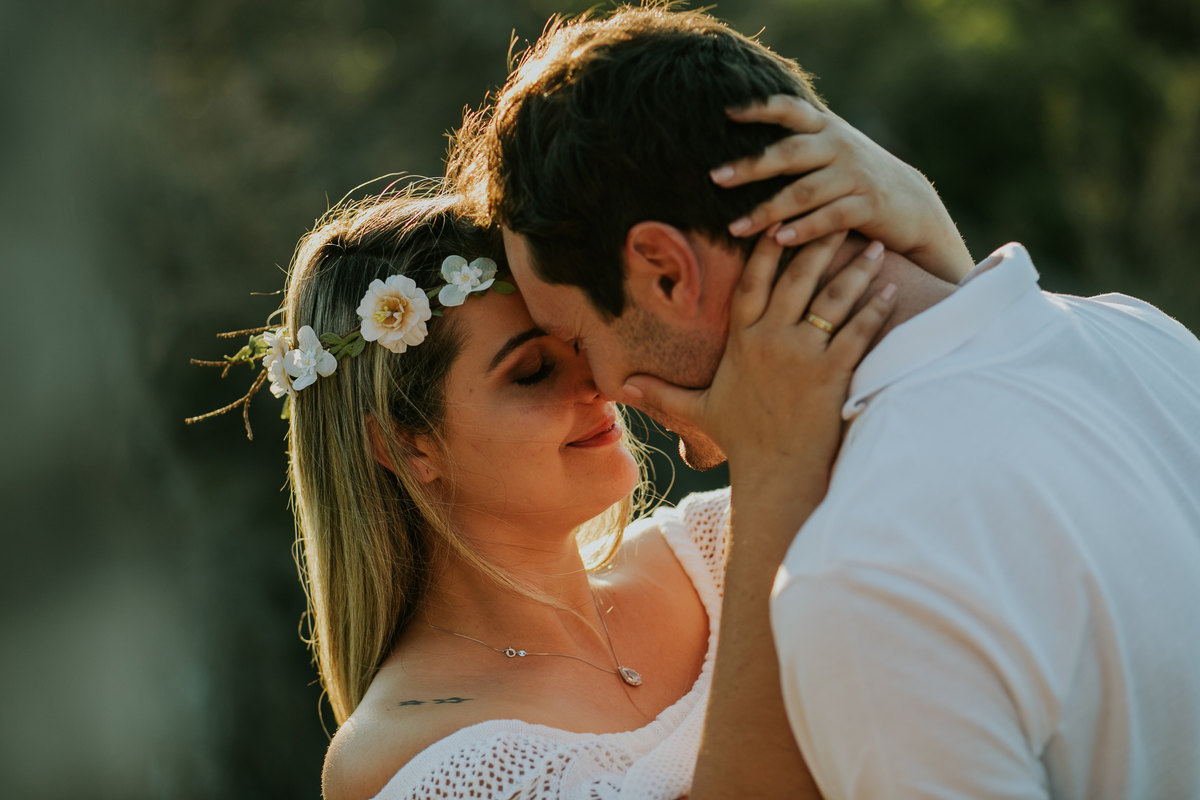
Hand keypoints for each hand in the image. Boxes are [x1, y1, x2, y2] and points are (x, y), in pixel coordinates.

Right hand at [623, 231, 894, 484]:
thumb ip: (663, 391)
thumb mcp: (699, 409)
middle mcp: (770, 341)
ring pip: (833, 299)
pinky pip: (858, 331)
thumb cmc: (742, 440)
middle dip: (818, 243)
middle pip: (796, 278)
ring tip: (874, 247)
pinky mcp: (833, 374)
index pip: (751, 281)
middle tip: (840, 216)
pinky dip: (877, 309)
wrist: (776, 473)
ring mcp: (802, 356)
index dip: (764, 248)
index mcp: (741, 341)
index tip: (779, 219)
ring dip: (856, 270)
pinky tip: (892, 289)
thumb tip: (622, 387)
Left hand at [712, 95, 973, 283]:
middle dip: (751, 166)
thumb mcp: (832, 151)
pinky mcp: (869, 204)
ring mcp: (856, 174)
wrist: (913, 205)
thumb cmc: (858, 179)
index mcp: (826, 128)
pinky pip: (830, 218)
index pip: (790, 109)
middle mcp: (840, 146)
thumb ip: (799, 143)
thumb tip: (744, 140)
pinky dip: (803, 230)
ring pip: (804, 191)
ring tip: (736, 228)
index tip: (727, 112)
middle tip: (716, 177)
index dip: (760, 108)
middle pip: (789, 153)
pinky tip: (777, 240)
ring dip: (768, 211)